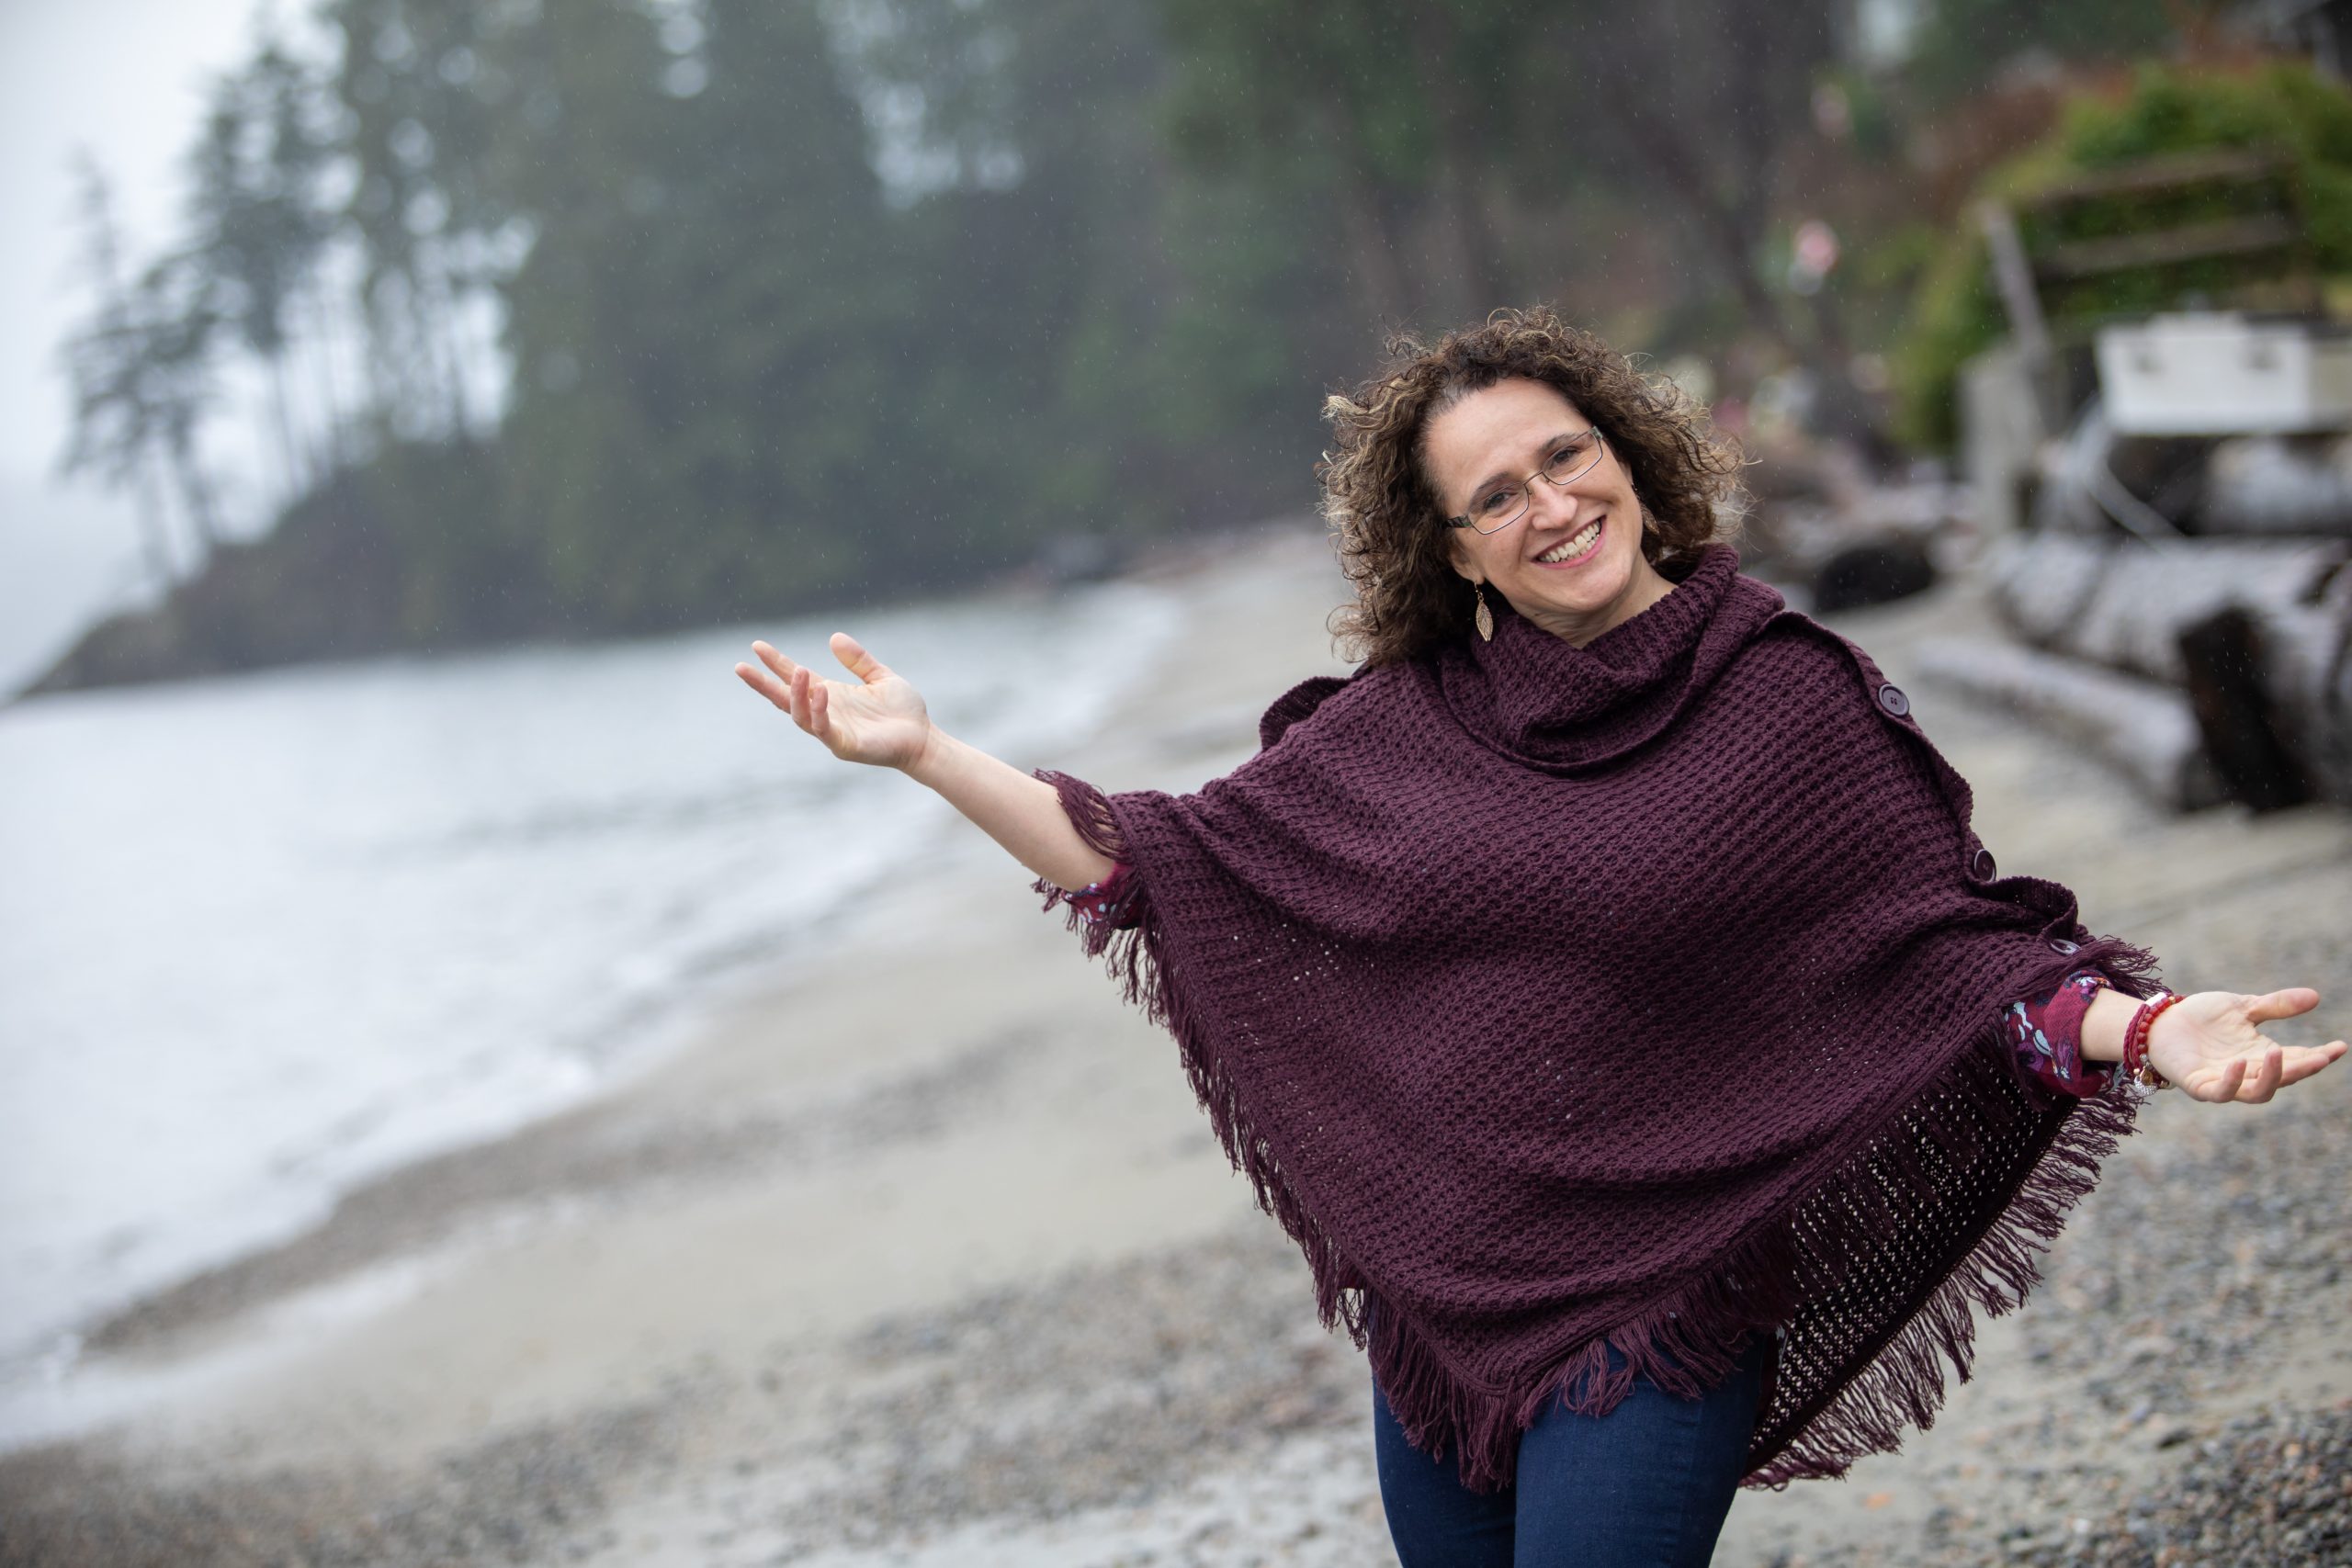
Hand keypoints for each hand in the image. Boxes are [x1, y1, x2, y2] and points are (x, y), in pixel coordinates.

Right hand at [735, 633, 933, 769]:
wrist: (923, 738)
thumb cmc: (902, 711)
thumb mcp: (879, 676)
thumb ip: (858, 660)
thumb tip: (833, 637)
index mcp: (830, 696)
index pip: (795, 678)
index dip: (776, 663)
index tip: (757, 646)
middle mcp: (825, 713)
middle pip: (784, 700)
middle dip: (762, 685)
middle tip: (741, 668)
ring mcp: (832, 731)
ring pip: (800, 715)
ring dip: (795, 694)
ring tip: (798, 671)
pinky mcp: (845, 745)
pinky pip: (824, 729)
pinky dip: (818, 711)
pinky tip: (820, 690)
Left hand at [2143, 988, 2347, 1102]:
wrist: (2160, 1023)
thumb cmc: (2203, 1017)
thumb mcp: (2243, 1007)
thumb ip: (2275, 1006)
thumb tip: (2315, 996)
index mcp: (2261, 1055)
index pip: (2298, 1060)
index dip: (2319, 1056)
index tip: (2340, 1046)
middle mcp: (2247, 1072)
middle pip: (2283, 1079)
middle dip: (2303, 1069)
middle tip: (2320, 1057)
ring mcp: (2224, 1081)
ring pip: (2256, 1093)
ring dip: (2270, 1077)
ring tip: (2277, 1053)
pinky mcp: (2198, 1085)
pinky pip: (2219, 1092)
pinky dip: (2231, 1081)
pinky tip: (2238, 1063)